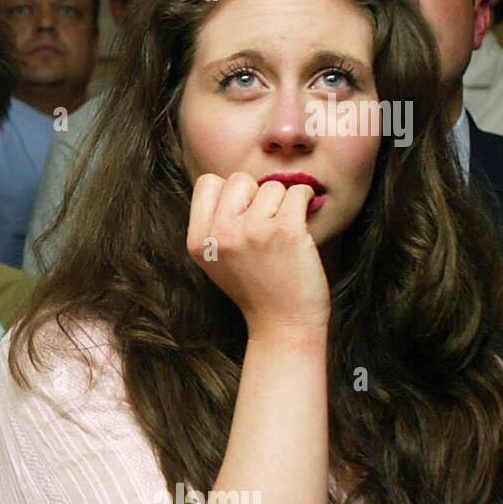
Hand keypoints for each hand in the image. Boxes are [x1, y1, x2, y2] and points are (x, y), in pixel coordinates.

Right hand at [186, 172, 330, 339]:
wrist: (283, 324)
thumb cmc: (255, 289)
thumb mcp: (216, 260)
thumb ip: (215, 224)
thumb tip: (235, 184)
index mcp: (197, 240)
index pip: (208, 183)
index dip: (229, 194)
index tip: (242, 215)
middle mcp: (220, 234)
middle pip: (238, 179)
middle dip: (256, 195)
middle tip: (265, 224)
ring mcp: (252, 231)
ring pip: (270, 186)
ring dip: (282, 203)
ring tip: (282, 232)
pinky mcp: (285, 231)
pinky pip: (297, 193)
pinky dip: (304, 202)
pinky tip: (301, 226)